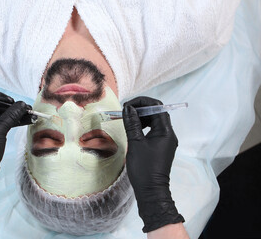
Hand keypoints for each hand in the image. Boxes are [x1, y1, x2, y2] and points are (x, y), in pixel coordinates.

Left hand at [0, 90, 32, 211]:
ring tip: (30, 115)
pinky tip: (26, 122)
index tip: (11, 101)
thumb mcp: (0, 128)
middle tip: (25, 108)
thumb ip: (12, 114)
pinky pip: (2, 125)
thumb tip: (22, 104)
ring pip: (1, 116)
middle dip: (11, 107)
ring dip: (15, 115)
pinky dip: (13, 123)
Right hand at [123, 97, 183, 232]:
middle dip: (141, 109)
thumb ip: (132, 123)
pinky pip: (154, 130)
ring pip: (155, 121)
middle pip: (157, 113)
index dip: (142, 102)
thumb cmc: (144, 168)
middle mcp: (169, 134)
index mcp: (166, 132)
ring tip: (128, 119)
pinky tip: (134, 129)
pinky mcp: (161, 146)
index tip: (128, 105)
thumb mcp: (135, 143)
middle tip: (126, 111)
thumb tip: (128, 108)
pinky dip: (144, 126)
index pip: (157, 107)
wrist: (151, 191)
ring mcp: (166, 141)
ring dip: (142, 117)